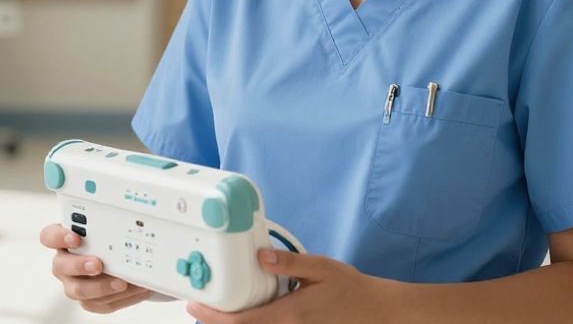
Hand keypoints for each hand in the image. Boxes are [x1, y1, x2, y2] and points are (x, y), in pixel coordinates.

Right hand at [39, 222, 154, 312]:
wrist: (120, 259)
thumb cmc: (108, 239)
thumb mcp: (105, 228)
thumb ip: (106, 225)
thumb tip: (124, 222)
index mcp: (63, 240)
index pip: (49, 236)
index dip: (58, 238)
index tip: (75, 238)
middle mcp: (64, 263)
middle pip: (61, 266)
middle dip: (80, 266)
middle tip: (98, 265)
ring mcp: (73, 284)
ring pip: (79, 291)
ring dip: (102, 287)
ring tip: (124, 282)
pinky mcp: (88, 300)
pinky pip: (100, 304)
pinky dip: (121, 299)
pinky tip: (138, 290)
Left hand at [186, 249, 395, 323]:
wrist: (376, 313)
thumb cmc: (351, 290)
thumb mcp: (321, 268)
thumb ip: (289, 262)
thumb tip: (260, 255)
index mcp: (289, 314)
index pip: (242, 322)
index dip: (214, 318)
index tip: (195, 308)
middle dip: (217, 323)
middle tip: (199, 309)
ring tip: (217, 311)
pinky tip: (248, 314)